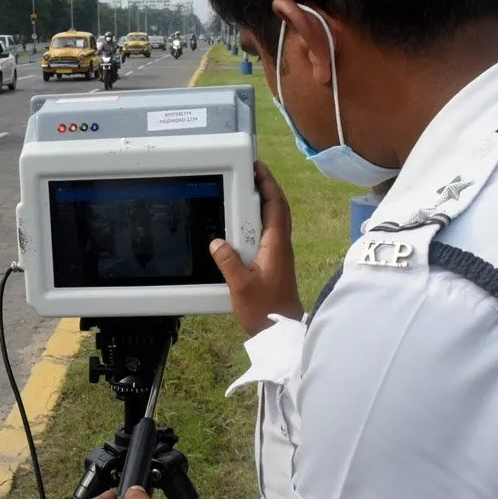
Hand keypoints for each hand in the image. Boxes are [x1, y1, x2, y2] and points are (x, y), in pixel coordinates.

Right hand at [208, 160, 302, 335]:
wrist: (280, 330)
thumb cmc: (265, 310)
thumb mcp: (241, 285)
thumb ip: (228, 261)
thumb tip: (217, 242)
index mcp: (276, 246)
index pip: (276, 206)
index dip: (268, 184)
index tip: (258, 168)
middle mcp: (280, 246)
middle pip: (278, 208)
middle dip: (266, 187)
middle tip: (251, 172)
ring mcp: (279, 254)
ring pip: (274, 219)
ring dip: (263, 202)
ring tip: (246, 190)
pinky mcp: (274, 262)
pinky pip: (268, 232)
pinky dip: (259, 219)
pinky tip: (244, 222)